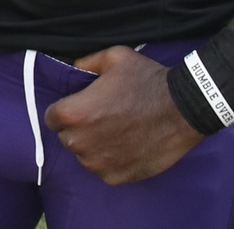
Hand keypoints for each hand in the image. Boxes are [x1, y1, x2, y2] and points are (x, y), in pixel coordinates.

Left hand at [42, 46, 204, 183]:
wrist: (183, 110)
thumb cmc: (147, 81)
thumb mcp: (114, 58)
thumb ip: (87, 63)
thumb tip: (75, 68)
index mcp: (74, 113)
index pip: (51, 118)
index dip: (64, 111)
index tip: (80, 107)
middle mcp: (81, 142)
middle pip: (67, 138)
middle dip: (79, 129)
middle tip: (102, 117)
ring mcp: (99, 163)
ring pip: (84, 156)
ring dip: (93, 146)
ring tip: (116, 132)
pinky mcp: (117, 177)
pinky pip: (103, 170)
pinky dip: (111, 161)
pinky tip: (127, 145)